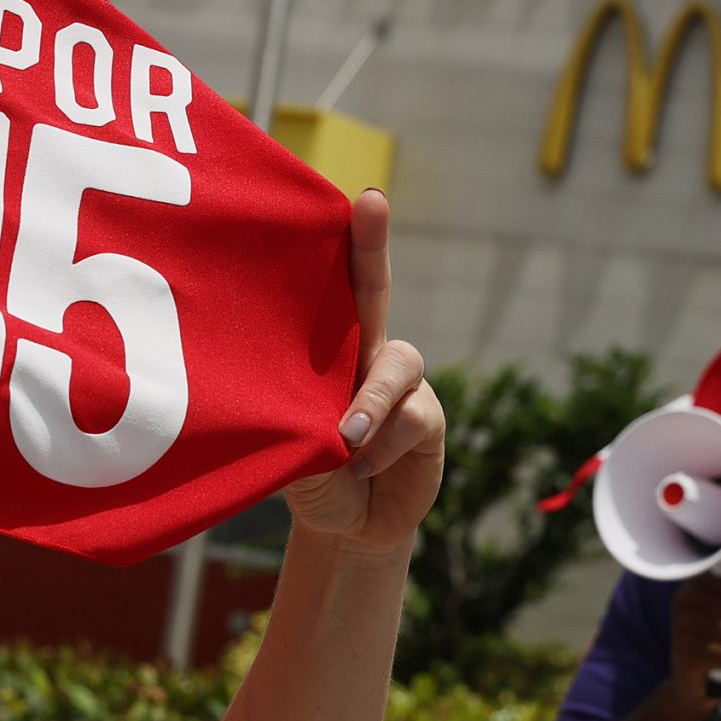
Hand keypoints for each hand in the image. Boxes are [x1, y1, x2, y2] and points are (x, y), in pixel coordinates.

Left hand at [284, 190, 444, 559]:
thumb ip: (302, 424)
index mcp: (324, 350)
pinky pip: (413, 417)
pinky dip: (384, 445)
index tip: (343, 194)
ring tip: (346, 439)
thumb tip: (322, 418)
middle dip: (373, 242)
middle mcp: (366, 353)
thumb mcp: (292, 450)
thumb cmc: (308, 475)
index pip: (328, 289)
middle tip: (371, 200)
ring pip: (398, 363)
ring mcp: (401, 384)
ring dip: (371, 400)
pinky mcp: (428, 418)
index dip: (339, 242)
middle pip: (374, 289)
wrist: (346, 526)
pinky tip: (361, 466)